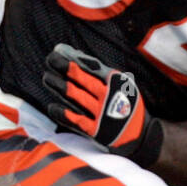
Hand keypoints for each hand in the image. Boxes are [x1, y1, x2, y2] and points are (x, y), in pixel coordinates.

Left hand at [42, 45, 162, 167]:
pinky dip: (62, 113)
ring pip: (75, 96)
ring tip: (47, 77)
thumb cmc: (124, 103)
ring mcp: (101, 113)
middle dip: (64, 67)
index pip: (91, 66)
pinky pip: (75, 120)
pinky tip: (51, 106)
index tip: (58, 51)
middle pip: (82, 79)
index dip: (73, 58)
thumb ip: (101, 72)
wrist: (139, 133)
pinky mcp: (95, 130)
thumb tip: (75, 56)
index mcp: (115, 82)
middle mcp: (108, 96)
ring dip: (59, 86)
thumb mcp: (121, 84)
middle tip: (50, 59)